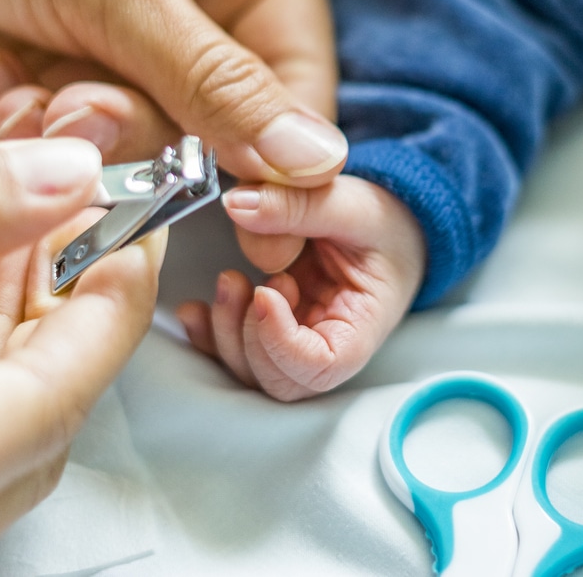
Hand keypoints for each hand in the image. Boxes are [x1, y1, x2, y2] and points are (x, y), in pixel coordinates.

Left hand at [0, 0, 343, 184]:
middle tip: (91, 112)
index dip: (281, 154)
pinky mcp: (68, 76)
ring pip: (144, 143)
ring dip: (81, 127)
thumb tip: (315, 159)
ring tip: (36, 86)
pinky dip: (34, 122)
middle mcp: (203, 10)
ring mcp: (132, 48)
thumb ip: (219, 86)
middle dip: (147, 131)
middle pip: (220, 128)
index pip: (300, 83)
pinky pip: (79, 143)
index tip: (263, 220)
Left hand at [177, 176, 424, 400]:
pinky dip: (207, 334)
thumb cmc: (382, 224)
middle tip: (247, 283)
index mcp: (361, 327)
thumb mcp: (352, 205)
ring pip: (249, 370)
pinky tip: (196, 308)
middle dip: (249, 337)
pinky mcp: (270, 330)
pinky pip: (230, 350)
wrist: (386, 225)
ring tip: (230, 280)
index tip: (266, 292)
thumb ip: (298, 205)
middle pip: (278, 379)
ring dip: (225, 331)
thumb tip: (238, 203)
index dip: (282, 342)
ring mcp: (295, 342)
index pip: (321, 367)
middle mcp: (326, 345)